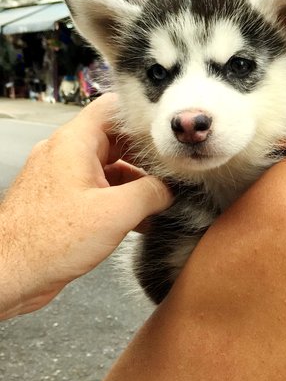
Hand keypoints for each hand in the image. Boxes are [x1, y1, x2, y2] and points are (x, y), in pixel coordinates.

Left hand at [0, 93, 171, 319]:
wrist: (9, 273)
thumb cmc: (47, 242)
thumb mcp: (115, 214)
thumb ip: (151, 193)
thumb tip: (169, 190)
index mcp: (74, 143)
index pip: (114, 107)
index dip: (145, 116)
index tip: (171, 133)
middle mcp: (65, 153)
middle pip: (115, 138)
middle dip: (146, 156)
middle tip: (175, 172)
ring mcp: (61, 177)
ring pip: (108, 166)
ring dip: (135, 182)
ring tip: (160, 202)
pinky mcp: (61, 200)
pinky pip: (97, 189)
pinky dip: (119, 199)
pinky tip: (139, 220)